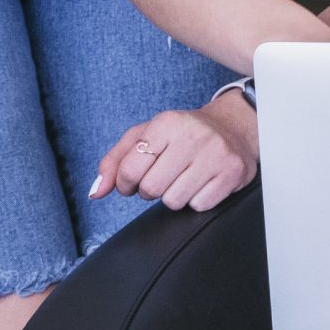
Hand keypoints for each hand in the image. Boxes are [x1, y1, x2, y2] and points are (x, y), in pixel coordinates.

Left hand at [91, 98, 256, 211]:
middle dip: (151, 190)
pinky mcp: (232, 174)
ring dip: (173, 196)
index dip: (126, 183)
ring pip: (174, 201)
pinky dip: (196, 200)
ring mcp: (216, 155)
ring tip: (183, 178)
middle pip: (151, 189)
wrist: (233, 127)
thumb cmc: (183, 134)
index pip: (129, 171)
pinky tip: (202, 182)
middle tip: (162, 177)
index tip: (135, 178)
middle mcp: (193, 136)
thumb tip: (95, 192)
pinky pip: (199, 206)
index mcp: (167, 123)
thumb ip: (115, 161)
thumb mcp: (146, 136)